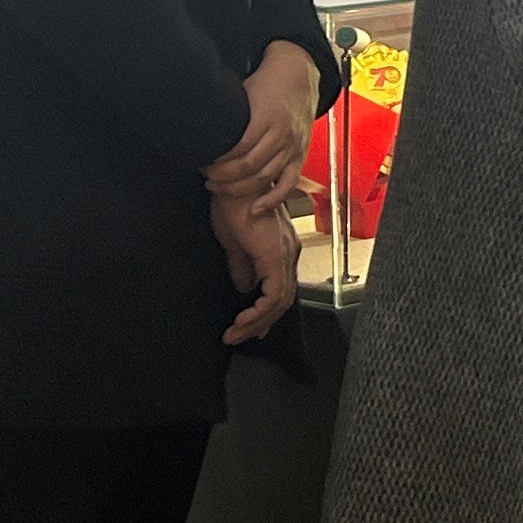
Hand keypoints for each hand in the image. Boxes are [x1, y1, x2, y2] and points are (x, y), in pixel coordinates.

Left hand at [210, 42, 321, 212]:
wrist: (299, 76)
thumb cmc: (266, 83)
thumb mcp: (242, 92)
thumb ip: (227, 114)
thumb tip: (196, 127)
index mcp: (266, 117)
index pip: (237, 148)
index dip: (217, 159)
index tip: (200, 161)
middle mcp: (281, 134)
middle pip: (248, 165)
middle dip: (222, 176)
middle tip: (205, 176)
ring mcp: (292, 147)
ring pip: (264, 177)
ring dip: (238, 188)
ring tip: (217, 187)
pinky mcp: (299, 156)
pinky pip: (287, 184)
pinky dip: (272, 200)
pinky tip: (255, 209)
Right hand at [216, 192, 299, 345]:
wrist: (235, 185)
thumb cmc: (233, 205)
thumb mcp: (235, 242)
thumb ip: (242, 266)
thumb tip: (244, 287)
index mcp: (281, 248)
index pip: (280, 287)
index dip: (267, 310)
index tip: (250, 326)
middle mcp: (289, 252)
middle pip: (283, 298)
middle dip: (261, 322)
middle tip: (241, 336)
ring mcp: (285, 255)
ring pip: (280, 301)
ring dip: (256, 322)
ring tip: (235, 334)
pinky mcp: (275, 257)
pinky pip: (273, 295)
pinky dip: (258, 312)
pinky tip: (242, 321)